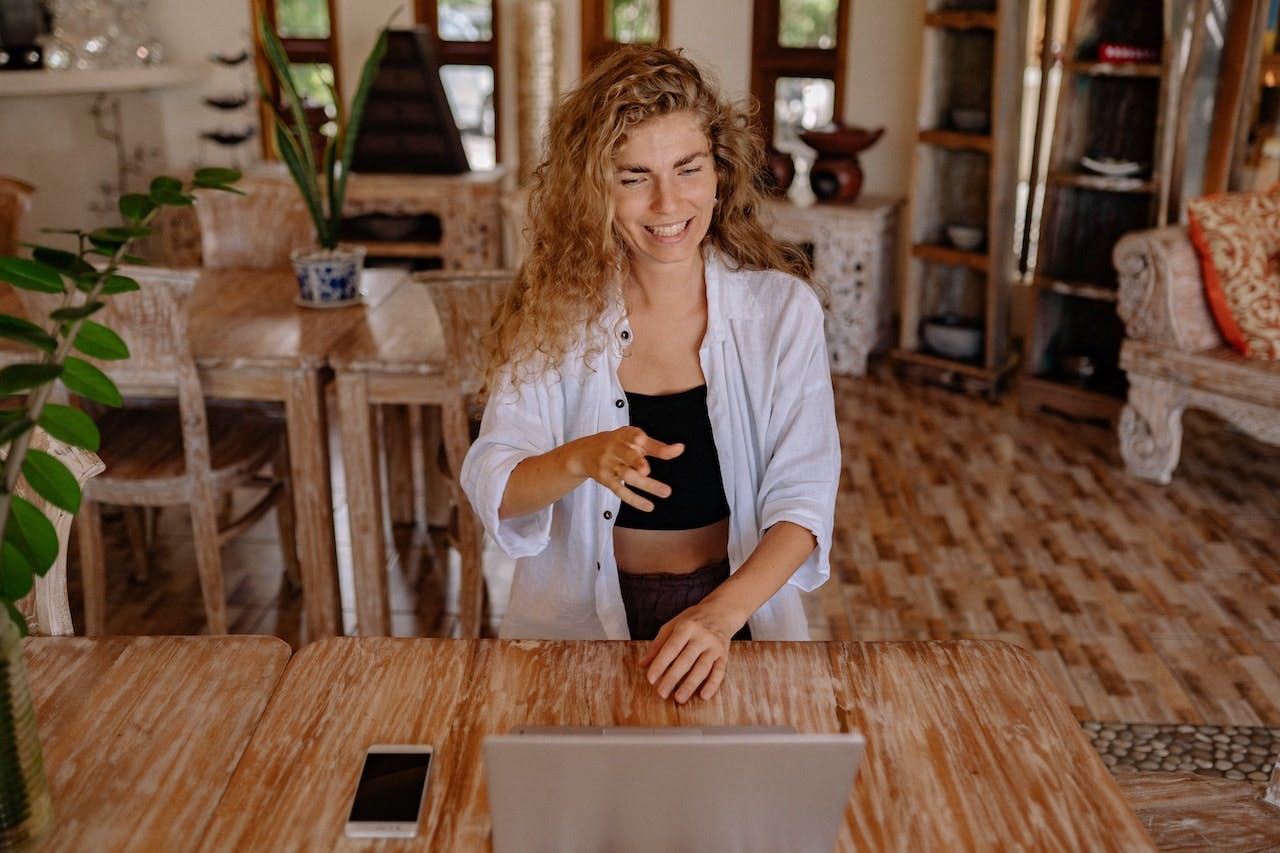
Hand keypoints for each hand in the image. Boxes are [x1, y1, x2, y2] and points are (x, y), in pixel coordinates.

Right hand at [568, 427, 682, 511]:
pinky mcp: (606, 480)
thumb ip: (657, 446)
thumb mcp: (634, 439)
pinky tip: (648, 505)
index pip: (634, 435)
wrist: (585, 452)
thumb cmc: (617, 444)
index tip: (642, 440)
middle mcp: (616, 449)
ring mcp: (610, 465)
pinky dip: (634, 499)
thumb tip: (679, 448)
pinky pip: (620, 491)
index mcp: (625, 435)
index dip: (638, 438)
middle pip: (627, 456)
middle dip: (636, 462)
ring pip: (627, 475)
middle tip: (647, 470)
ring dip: (645, 484)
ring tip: (665, 491)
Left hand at [638, 601, 740, 703]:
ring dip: (691, 684)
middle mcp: (701, 636)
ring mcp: (714, 645)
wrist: (721, 611)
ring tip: (679, 698)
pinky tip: (704, 695)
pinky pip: (719, 671)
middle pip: (686, 659)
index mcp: (686, 626)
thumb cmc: (692, 621)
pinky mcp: (724, 654)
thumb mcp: (672, 626)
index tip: (651, 678)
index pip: (671, 647)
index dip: (660, 663)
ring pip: (702, 667)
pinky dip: (712, 684)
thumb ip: (658, 645)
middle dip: (673, 677)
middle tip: (662, 693)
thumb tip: (643, 664)